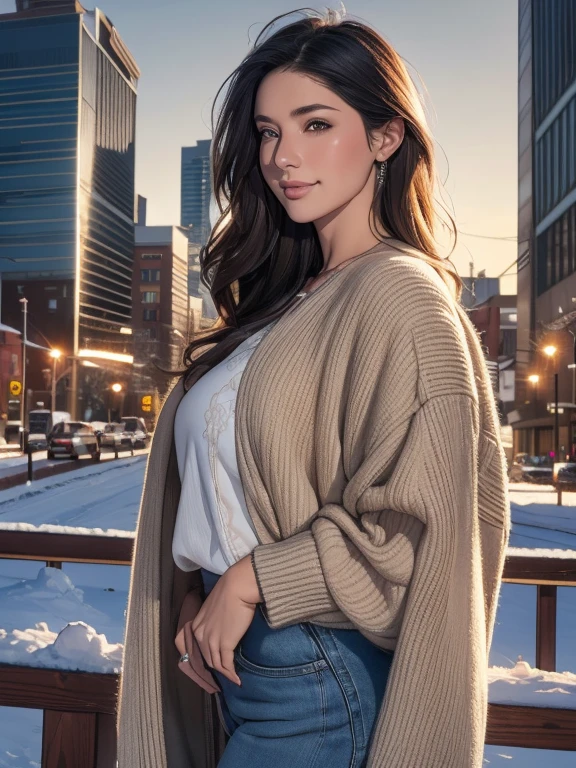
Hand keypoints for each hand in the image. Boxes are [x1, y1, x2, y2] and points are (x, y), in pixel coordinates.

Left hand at [192, 554, 261, 685]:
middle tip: (224, 672)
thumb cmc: (229, 592)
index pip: (192, 648)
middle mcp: (200, 635)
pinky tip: (238, 679)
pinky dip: (232, 674)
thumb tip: (221, 625)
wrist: (237, 587)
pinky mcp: (225, 645)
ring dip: (225, 673)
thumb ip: (213, 619)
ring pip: (216, 664)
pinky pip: (227, 665)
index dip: (198, 659)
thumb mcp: (214, 607)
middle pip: (206, 658)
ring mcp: (211, 641)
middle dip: (214, 668)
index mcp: (196, 625)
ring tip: (233, 677)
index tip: (208, 664)